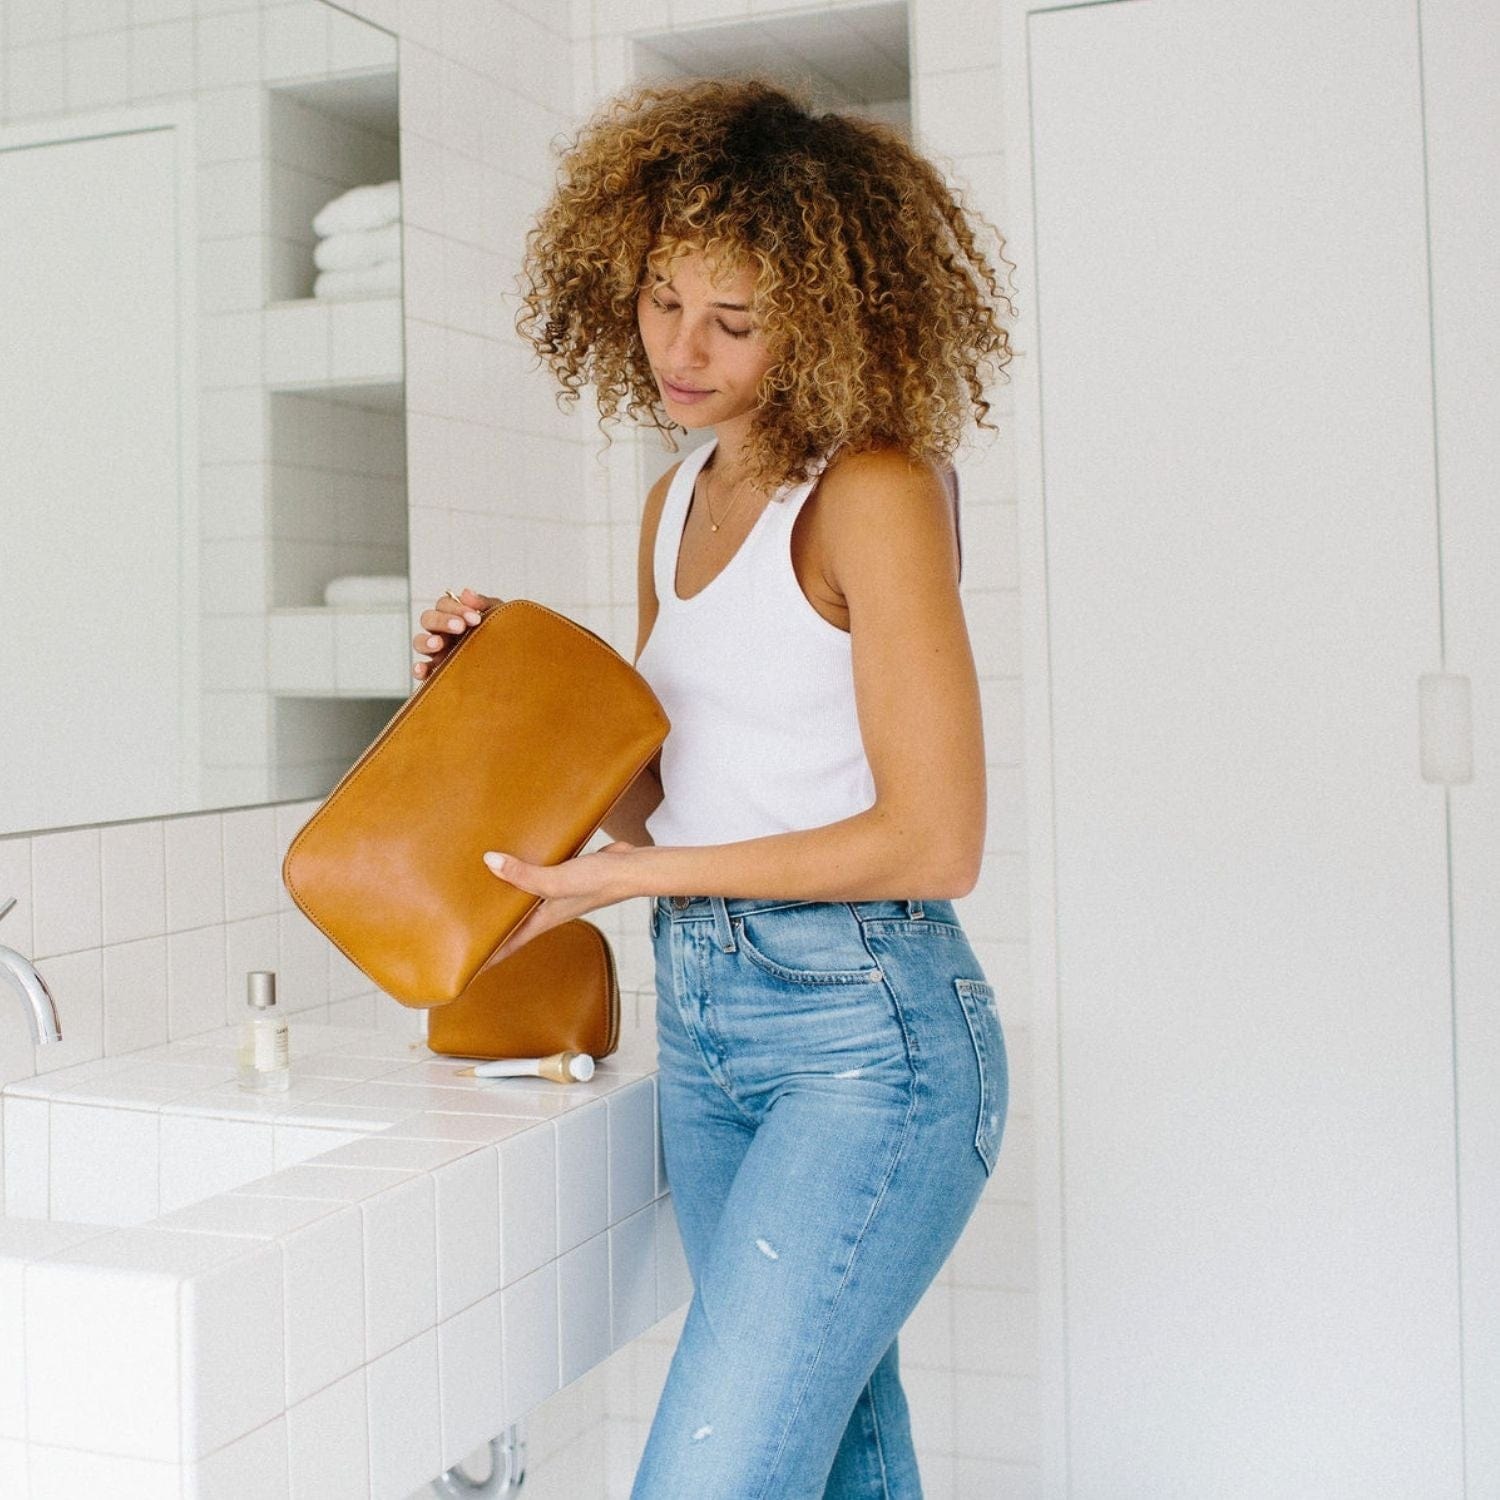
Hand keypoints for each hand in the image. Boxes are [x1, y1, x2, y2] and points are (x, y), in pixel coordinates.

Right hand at [412, 587, 500, 681]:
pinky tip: (423, 670)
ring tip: (438, 644)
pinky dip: (419, 669)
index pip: (444, 604)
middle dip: (442, 621)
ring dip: (426, 641)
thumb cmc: (503, 635)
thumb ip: (484, 603)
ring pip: (419, 642)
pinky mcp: (438, 672)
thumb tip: (466, 593)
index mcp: (454, 615)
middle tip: (460, 627)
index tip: (475, 618)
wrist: (514, 663)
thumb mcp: (499, 615)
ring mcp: (438, 652)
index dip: (456, 608)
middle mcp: (442, 632)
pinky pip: (422, 670)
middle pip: (428, 619)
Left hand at [481, 842, 640, 963]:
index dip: (487, 958)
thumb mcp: (557, 881)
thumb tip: (490, 862)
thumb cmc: (600, 882)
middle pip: (512, 925)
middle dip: (490, 930)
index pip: (509, 945)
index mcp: (543, 920)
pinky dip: (521, 874)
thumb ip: (524, 875)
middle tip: (461, 929)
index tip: (466, 969)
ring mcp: (555, 893)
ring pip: (522, 901)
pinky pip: (535, 877)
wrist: (632, 867)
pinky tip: (513, 860)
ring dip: (504, 900)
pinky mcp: (563, 874)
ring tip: (478, 893)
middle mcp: (546, 910)